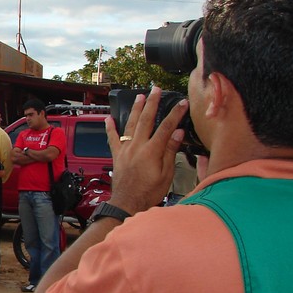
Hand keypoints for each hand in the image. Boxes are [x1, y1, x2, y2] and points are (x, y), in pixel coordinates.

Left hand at [104, 86, 187, 213]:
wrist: (127, 203)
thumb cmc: (149, 192)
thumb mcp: (166, 174)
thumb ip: (170, 152)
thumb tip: (177, 132)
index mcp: (152, 151)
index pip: (166, 127)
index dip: (175, 113)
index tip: (182, 102)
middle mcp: (137, 147)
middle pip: (146, 120)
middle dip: (152, 103)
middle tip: (156, 90)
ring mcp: (125, 150)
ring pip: (130, 124)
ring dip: (135, 109)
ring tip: (139, 97)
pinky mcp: (117, 155)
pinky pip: (112, 139)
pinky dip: (110, 128)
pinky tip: (109, 118)